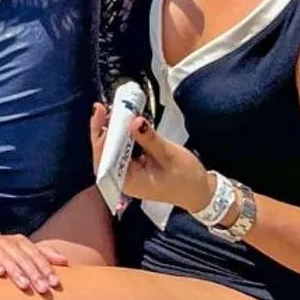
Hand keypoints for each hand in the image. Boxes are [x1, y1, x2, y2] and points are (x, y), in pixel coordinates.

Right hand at [0, 233, 67, 295]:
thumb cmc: (7, 254)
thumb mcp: (25, 252)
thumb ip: (44, 255)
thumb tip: (65, 261)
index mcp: (21, 242)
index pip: (36, 254)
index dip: (46, 267)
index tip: (54, 282)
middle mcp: (8, 242)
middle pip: (23, 257)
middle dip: (34, 273)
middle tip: (43, 289)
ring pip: (6, 258)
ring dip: (16, 271)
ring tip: (24, 285)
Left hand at [88, 102, 210, 213]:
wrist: (199, 191)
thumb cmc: (186, 179)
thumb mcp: (168, 155)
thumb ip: (149, 139)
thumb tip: (135, 122)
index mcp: (128, 181)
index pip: (104, 158)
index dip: (100, 135)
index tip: (102, 114)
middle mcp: (124, 178)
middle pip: (104, 151)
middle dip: (103, 128)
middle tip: (105, 107)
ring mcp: (129, 172)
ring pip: (112, 148)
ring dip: (112, 129)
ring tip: (114, 110)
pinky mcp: (135, 165)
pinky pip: (123, 148)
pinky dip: (123, 134)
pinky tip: (125, 121)